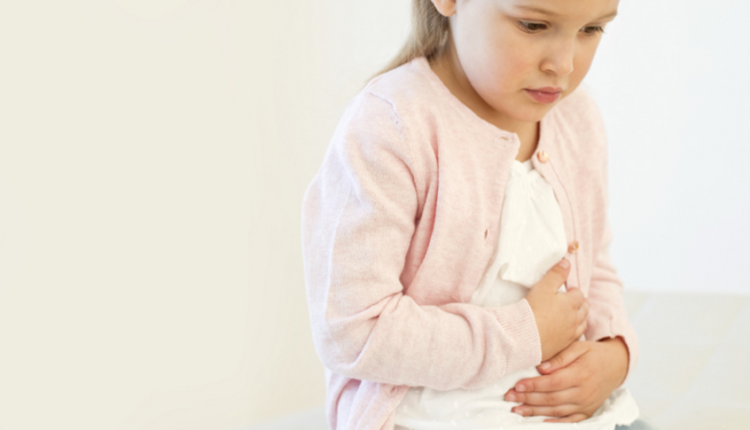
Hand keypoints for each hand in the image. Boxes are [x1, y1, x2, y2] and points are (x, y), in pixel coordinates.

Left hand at [503, 338, 628, 422]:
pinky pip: (569, 421)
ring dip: (535, 412)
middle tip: (509, 397)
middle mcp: (585, 392)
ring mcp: (587, 405)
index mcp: (581, 374)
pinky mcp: (588, 412)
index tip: (517, 385)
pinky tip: (538, 421)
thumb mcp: (578, 347)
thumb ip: (559, 358)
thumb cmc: (593, 354)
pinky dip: (554, 422)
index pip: (553, 382)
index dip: (534, 385)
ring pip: (556, 411)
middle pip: (551, 398)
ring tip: (517, 409)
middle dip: (528, 399)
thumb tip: (541, 368)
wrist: (616, 365)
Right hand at [524, 258, 588, 360]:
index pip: (578, 294)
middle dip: (581, 303)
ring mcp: (570, 334)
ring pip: (582, 324)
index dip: (573, 291)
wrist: (524, 336)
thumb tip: (567, 262)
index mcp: (571, 304)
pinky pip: (575, 337)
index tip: (567, 290)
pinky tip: (568, 331)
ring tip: (575, 315)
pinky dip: (574, 331)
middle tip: (574, 301)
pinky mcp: (563, 345)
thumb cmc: (533, 309)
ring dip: (581, 318)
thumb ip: (556, 274)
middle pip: (584, 309)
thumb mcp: (543, 287)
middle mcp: (574, 319)